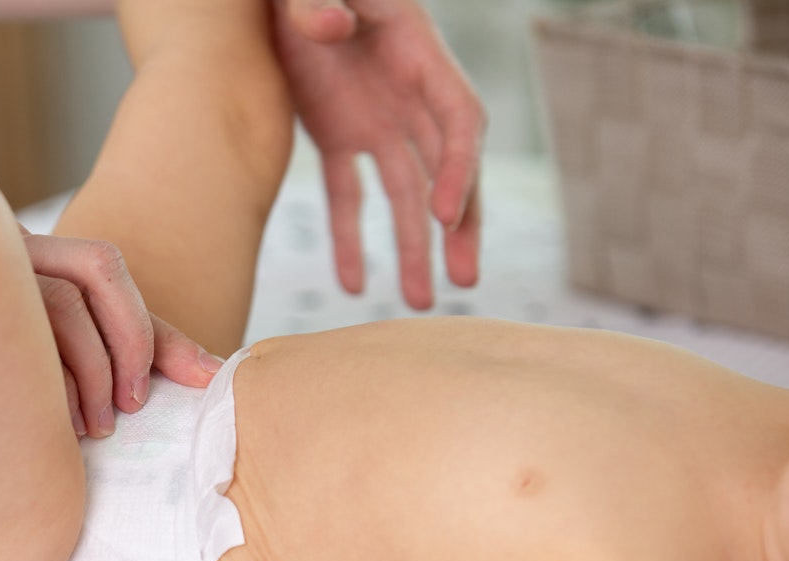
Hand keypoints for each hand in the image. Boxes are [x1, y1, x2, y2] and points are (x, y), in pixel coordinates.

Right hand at [21, 227, 221, 437]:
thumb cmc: (26, 358)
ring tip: (89, 429)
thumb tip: (216, 374)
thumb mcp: (90, 340)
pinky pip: (0, 354)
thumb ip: (149, 346)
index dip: (136, 329)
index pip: (102, 264)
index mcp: (40, 247)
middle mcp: (3, 252)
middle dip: (113, 355)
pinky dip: (37, 393)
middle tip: (121, 415)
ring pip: (42, 314)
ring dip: (79, 378)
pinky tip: (46, 427)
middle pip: (76, 289)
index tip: (149, 394)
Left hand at [275, 0, 482, 308]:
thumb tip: (335, 25)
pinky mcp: (337, 134)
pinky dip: (349, 238)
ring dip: (413, 247)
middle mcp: (407, 95)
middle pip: (447, 170)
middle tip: (465, 280)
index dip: (459, 170)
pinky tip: (352, 285)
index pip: (459, 121)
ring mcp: (374, 119)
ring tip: (420, 301)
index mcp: (418, 54)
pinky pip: (349, 195)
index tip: (445, 216)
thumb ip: (322, 0)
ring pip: (405, 194)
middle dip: (459, 226)